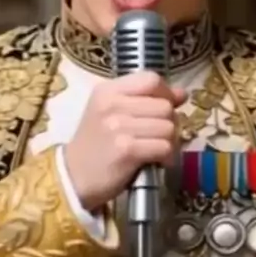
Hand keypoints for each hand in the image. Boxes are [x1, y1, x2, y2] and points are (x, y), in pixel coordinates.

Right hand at [63, 71, 186, 212]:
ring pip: (168, 127)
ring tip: (156, 149)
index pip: (151, 79)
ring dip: (169, 142)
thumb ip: (144, 100)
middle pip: (164, 105)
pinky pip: (164, 146)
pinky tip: (156, 162)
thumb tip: (182, 94)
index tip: (165, 107)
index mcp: (107, 91)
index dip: (166, 93)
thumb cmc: (96, 145)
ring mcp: (119, 127)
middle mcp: (112, 104)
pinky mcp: (127, 150)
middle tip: (158, 136)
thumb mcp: (111, 113)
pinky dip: (166, 157)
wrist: (73, 177)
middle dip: (170, 122)